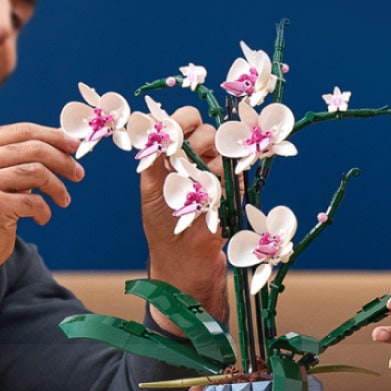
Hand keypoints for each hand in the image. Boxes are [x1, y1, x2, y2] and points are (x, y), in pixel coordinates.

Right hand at [0, 123, 81, 286]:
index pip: (22, 131)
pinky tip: (42, 218)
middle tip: (79, 174)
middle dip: (63, 161)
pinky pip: (34, 202)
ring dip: (58, 188)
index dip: (54, 136)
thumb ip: (18, 159)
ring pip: (38, 173)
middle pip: (34, 149)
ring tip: (64, 200)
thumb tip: (64, 146)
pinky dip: (45, 211)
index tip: (75, 145)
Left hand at [139, 106, 227, 330]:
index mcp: (171, 160)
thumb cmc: (164, 234)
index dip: (185, 120)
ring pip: (225, 154)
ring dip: (218, 169)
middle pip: (208, 134)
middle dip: (204, 146)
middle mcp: (194, 165)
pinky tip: (222, 202)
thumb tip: (156, 129)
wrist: (187, 270)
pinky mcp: (232, 195)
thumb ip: (153, 160)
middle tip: (197, 168)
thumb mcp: (152, 194)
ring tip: (207, 193)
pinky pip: (239, 177)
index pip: (182, 124)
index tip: (187, 128)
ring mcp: (215, 180)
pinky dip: (233, 185)